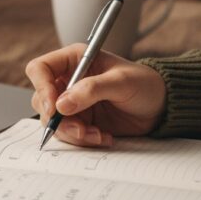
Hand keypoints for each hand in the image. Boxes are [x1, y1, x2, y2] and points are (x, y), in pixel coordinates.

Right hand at [24, 44, 166, 147]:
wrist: (160, 106)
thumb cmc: (144, 84)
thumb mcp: (121, 82)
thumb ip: (92, 89)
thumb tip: (62, 103)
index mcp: (74, 60)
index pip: (40, 69)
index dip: (42, 87)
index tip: (54, 106)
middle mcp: (68, 80)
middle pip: (42, 99)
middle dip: (58, 118)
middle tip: (80, 128)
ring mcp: (73, 103)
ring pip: (53, 121)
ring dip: (72, 132)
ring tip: (96, 134)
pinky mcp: (80, 121)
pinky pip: (68, 134)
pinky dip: (83, 140)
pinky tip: (103, 137)